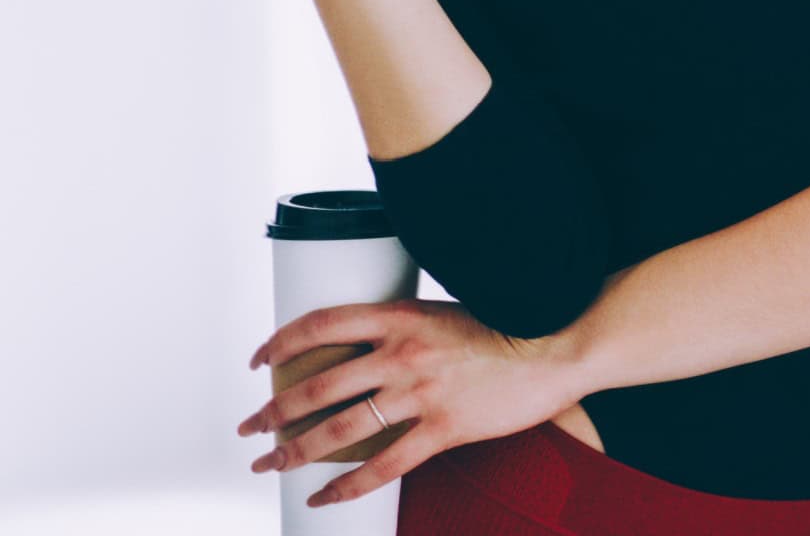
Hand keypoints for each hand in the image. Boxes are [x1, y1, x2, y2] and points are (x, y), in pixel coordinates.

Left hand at [237, 298, 588, 508]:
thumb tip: (366, 349)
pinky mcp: (445, 428)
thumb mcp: (446, 312)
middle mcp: (402, 353)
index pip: (320, 325)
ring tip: (271, 463)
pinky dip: (347, 486)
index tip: (259, 362)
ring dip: (296, 451)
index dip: (279, 343)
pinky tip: (325, 497)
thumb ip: (406, 329)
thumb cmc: (509, 326)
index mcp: (400, 316)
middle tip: (250, 426)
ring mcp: (422, 393)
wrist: (559, 347)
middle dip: (273, 411)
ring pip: (340, 429)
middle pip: (317, 385)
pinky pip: (383, 466)